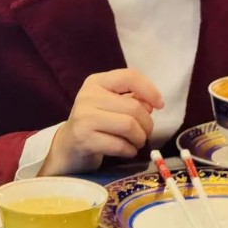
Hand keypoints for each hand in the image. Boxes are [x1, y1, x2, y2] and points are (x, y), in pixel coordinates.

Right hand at [39, 69, 163, 175]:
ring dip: (140, 138)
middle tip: (145, 132)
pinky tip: (128, 151)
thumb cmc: (96, 122)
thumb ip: (132, 99)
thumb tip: (152, 104)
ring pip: (129, 126)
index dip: (149, 90)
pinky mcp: (84, 139)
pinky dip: (130, 150)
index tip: (160, 105)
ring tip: (137, 142)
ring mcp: (84, 117)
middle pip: (134, 107)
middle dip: (147, 123)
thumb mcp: (111, 104)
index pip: (129, 76)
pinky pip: (119, 145)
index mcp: (97, 82)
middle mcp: (88, 96)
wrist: (68, 146)